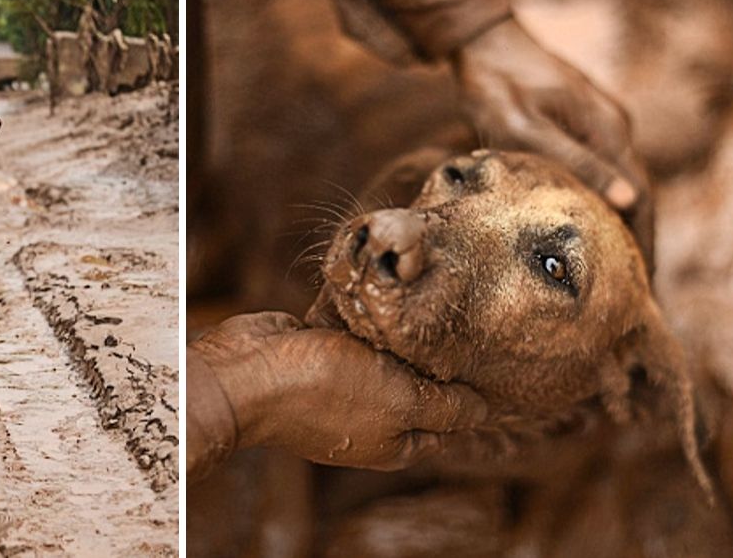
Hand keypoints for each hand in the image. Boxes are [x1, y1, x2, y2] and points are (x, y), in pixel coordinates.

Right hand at [191, 312, 487, 471]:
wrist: (248, 373)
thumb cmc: (324, 391)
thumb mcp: (402, 402)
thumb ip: (446, 407)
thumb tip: (485, 411)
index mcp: (394, 442)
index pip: (448, 422)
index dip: (467, 392)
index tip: (483, 354)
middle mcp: (369, 417)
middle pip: (417, 386)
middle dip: (430, 353)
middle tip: (454, 317)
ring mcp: (341, 386)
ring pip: (384, 355)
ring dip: (395, 329)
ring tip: (418, 296)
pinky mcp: (317, 353)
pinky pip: (351, 332)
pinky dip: (360, 314)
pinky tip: (374, 291)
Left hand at [451, 20, 653, 266]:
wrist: (481, 41)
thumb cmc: (495, 85)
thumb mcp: (527, 129)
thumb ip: (576, 163)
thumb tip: (629, 202)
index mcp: (607, 130)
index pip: (640, 198)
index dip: (644, 242)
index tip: (643, 284)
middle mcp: (613, 126)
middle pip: (637, 194)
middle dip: (638, 241)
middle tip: (633, 291)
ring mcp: (599, 123)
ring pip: (621, 184)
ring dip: (622, 225)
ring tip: (616, 271)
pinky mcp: (581, 124)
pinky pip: (602, 171)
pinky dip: (602, 204)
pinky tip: (589, 229)